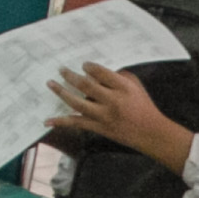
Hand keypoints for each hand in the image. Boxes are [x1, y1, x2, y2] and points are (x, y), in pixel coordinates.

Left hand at [53, 62, 188, 168]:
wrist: (150, 132)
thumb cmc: (143, 106)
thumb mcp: (135, 86)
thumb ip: (118, 77)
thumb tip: (96, 73)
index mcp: (123, 88)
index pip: (101, 73)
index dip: (88, 67)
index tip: (83, 65)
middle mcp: (112, 101)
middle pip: (85, 85)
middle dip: (70, 76)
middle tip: (61, 69)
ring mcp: (104, 116)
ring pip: (77, 103)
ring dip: (62, 92)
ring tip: (51, 84)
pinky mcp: (99, 128)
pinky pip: (77, 123)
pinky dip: (61, 121)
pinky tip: (48, 120)